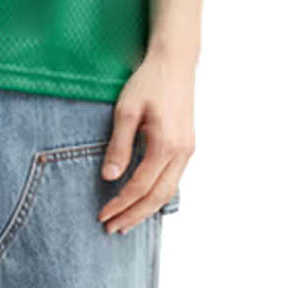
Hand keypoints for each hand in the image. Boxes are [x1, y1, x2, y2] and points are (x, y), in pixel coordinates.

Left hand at [97, 50, 195, 233]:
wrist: (175, 63)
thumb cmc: (149, 81)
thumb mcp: (127, 110)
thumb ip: (119, 145)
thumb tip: (109, 177)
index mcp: (166, 145)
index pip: (139, 186)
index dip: (120, 203)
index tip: (103, 214)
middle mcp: (181, 153)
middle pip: (157, 197)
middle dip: (134, 215)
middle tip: (112, 228)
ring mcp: (187, 151)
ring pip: (168, 191)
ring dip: (147, 209)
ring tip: (126, 221)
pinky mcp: (187, 145)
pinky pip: (173, 179)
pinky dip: (157, 194)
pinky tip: (144, 198)